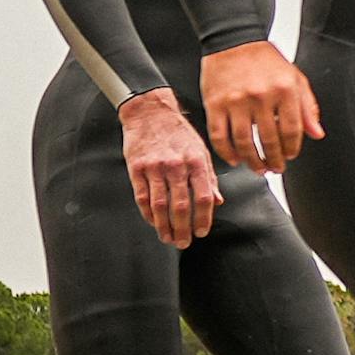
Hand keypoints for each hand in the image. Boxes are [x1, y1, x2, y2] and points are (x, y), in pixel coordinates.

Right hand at [119, 91, 222, 245]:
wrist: (150, 112)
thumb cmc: (179, 133)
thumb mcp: (201, 150)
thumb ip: (209, 177)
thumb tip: (218, 201)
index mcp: (197, 161)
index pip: (204, 196)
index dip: (204, 218)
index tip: (202, 232)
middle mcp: (177, 165)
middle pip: (181, 205)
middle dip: (183, 228)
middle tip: (184, 243)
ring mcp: (155, 167)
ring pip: (160, 205)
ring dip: (164, 226)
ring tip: (168, 238)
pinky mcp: (136, 168)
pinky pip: (142, 197)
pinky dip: (148, 213)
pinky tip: (153, 223)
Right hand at [199, 41, 323, 172]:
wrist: (234, 39)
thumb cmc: (266, 59)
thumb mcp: (295, 78)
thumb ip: (307, 107)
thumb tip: (317, 134)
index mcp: (285, 89)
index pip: (292, 130)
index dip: (292, 148)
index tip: (291, 156)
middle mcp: (261, 96)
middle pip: (269, 140)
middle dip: (274, 160)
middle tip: (275, 169)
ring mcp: (236, 101)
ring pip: (244, 142)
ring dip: (252, 161)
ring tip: (258, 168)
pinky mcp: (215, 104)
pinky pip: (219, 135)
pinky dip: (227, 152)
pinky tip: (235, 159)